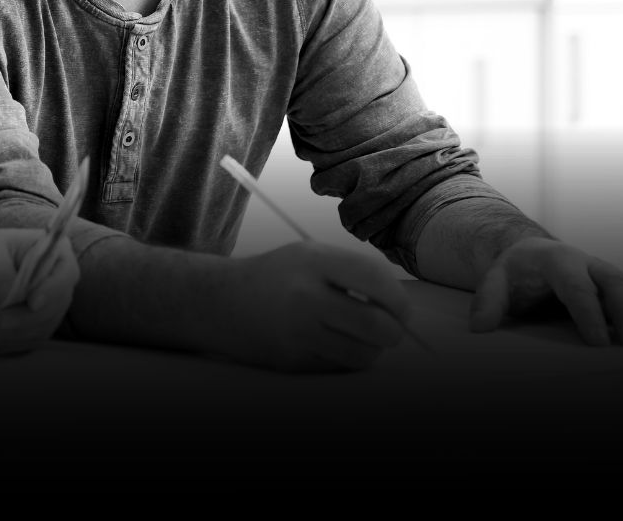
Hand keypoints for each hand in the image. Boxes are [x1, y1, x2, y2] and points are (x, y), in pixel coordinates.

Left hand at [0, 229, 79, 354]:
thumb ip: (4, 276)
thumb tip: (15, 299)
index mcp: (53, 251)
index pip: (66, 273)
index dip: (52, 290)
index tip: (32, 303)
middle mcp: (57, 278)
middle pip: (57, 305)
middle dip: (27, 318)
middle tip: (0, 320)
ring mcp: (50, 302)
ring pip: (45, 325)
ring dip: (16, 332)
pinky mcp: (38, 321)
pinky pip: (34, 337)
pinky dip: (13, 339)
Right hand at [219, 241, 411, 371]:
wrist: (219, 301)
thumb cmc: (276, 276)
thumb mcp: (309, 256)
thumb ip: (354, 273)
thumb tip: (403, 310)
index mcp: (312, 261)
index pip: (376, 279)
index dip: (399, 299)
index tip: (401, 309)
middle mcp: (304, 295)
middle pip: (377, 325)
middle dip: (394, 332)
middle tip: (389, 329)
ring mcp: (297, 332)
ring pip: (363, 354)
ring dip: (371, 349)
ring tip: (358, 337)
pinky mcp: (292, 361)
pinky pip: (340, 366)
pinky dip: (345, 358)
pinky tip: (330, 343)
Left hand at [469, 236, 622, 345]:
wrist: (531, 255)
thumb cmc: (515, 272)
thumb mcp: (494, 281)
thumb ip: (487, 302)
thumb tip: (479, 328)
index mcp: (555, 260)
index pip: (576, 285)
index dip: (588, 312)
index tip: (598, 342)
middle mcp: (586, 262)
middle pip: (614, 279)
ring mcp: (605, 272)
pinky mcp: (618, 284)